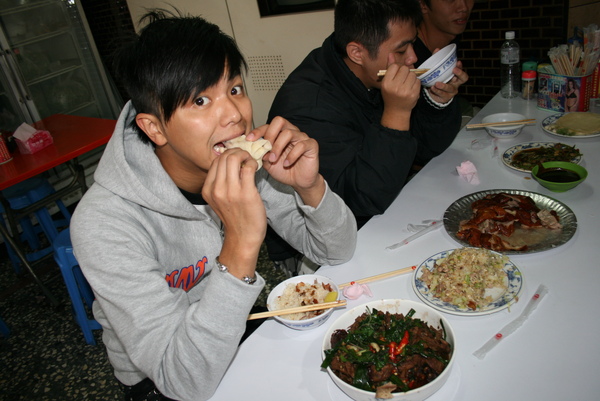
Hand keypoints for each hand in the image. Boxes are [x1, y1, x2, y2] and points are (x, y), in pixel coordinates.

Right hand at [202, 148, 265, 273]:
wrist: (243, 237)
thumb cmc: (235, 217)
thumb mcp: (219, 199)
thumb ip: (220, 182)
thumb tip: (230, 161)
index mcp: (208, 189)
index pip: (215, 161)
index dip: (228, 154)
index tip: (237, 158)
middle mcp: (216, 189)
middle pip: (224, 157)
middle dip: (237, 151)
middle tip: (245, 156)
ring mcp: (230, 191)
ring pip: (234, 158)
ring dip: (245, 155)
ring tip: (250, 161)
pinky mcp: (246, 193)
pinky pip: (248, 167)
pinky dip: (253, 163)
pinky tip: (255, 168)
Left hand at [248, 117, 324, 206]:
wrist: (299, 182)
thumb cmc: (283, 170)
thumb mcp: (267, 163)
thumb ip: (260, 154)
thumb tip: (251, 148)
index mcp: (279, 134)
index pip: (268, 126)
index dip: (258, 131)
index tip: (249, 140)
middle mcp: (291, 132)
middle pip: (279, 121)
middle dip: (270, 134)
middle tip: (265, 149)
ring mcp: (302, 137)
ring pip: (288, 133)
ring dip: (278, 147)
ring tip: (273, 159)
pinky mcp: (311, 145)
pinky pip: (301, 145)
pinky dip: (291, 155)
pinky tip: (286, 164)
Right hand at [380, 53, 420, 129]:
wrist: (396, 110)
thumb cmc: (391, 94)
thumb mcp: (387, 82)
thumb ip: (389, 68)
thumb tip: (391, 54)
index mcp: (386, 83)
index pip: (395, 66)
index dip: (397, 68)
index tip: (397, 74)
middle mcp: (395, 87)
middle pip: (405, 69)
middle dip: (405, 72)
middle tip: (403, 79)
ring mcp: (405, 91)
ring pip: (413, 74)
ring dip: (411, 77)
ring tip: (407, 83)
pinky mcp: (414, 94)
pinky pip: (418, 81)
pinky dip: (416, 83)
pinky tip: (411, 88)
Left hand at [426, 60, 468, 103]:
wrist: (433, 93)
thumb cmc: (438, 79)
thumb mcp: (438, 70)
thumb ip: (437, 60)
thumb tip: (437, 49)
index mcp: (456, 75)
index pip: (461, 70)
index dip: (461, 66)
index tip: (458, 62)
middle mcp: (456, 83)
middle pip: (463, 78)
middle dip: (460, 73)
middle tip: (454, 70)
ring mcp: (452, 91)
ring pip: (450, 88)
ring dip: (443, 85)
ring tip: (436, 84)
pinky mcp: (446, 97)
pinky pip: (442, 94)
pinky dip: (437, 91)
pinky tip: (433, 88)